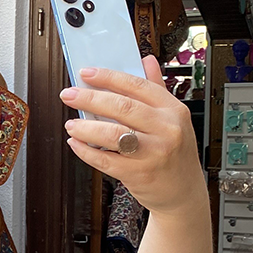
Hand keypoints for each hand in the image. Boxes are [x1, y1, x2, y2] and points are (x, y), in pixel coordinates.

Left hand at [60, 57, 206, 217]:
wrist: (183, 192)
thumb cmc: (174, 153)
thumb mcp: (174, 119)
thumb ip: (156, 88)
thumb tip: (145, 60)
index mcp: (173, 110)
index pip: (137, 85)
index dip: (109, 77)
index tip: (87, 73)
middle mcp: (166, 129)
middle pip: (122, 107)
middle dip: (90, 98)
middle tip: (69, 95)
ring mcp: (153, 152)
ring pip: (112, 134)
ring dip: (85, 127)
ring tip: (71, 124)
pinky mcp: (139, 174)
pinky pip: (105, 160)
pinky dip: (86, 152)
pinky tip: (76, 144)